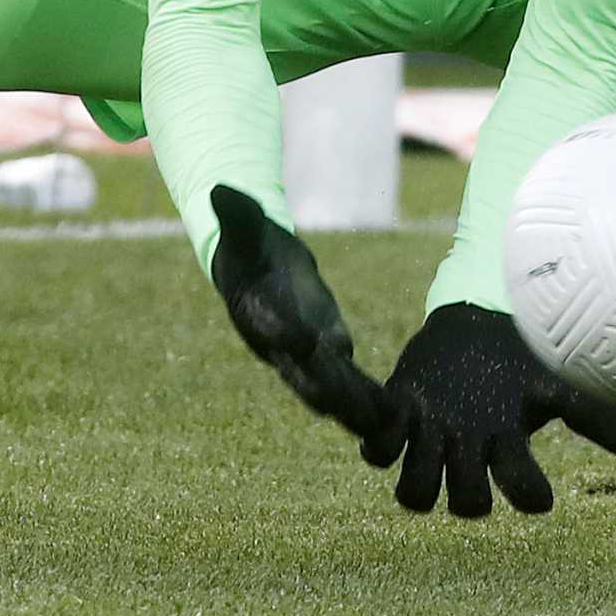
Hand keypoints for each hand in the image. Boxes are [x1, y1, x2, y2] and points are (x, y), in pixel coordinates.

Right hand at [208, 186, 398, 444]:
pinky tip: (396, 414)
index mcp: (257, 314)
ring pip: (331, 387)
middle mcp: (280, 343)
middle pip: (304, 373)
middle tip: (354, 409)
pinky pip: (349, 380)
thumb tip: (219, 191)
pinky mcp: (328, 350)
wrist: (255, 265)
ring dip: (356, 407)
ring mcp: (306, 353)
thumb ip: (237, 213)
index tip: (307, 341)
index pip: (272, 327)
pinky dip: (369, 398)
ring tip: (386, 424)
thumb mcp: (244, 225)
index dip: (287, 335)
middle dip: (330, 391)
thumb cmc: (247, 243)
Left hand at [361, 303, 615, 516]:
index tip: (540, 489)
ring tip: (432, 436)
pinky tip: (400, 409)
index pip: (521, 493)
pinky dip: (381, 439)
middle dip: (470, 493)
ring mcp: (428, 438)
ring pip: (414, 494)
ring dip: (421, 477)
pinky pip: (377, 450)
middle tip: (474, 453)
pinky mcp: (394, 416)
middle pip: (465, 505)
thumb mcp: (553, 381)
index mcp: (506, 447)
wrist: (467, 330)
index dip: (529, 496)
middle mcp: (465, 454)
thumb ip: (593, 413)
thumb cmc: (515, 361)